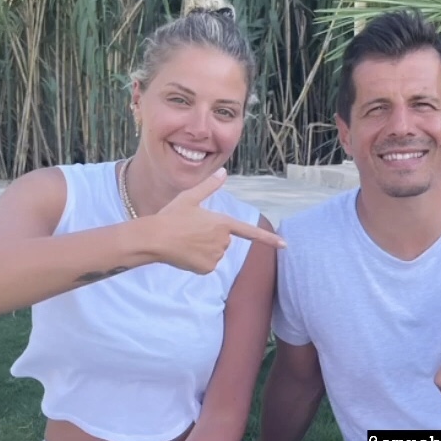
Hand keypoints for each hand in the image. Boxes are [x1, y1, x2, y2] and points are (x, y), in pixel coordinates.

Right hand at [138, 169, 285, 273]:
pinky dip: (198, 261)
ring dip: (204, 249)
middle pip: (224, 240)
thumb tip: (224, 172)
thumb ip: (209, 186)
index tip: (285, 245)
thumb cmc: (171, 215)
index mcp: (222, 222)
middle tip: (190, 231)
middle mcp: (223, 240)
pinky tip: (185, 254)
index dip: (268, 239)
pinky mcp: (206, 268)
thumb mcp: (190, 197)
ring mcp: (215, 256)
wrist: (155, 238)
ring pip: (215, 253)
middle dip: (211, 236)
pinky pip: (207, 265)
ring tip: (186, 242)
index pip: (250, 232)